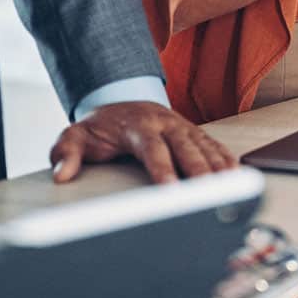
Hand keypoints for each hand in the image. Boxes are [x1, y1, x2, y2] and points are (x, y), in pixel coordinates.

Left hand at [49, 101, 237, 184]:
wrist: (119, 103)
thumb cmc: (100, 128)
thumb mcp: (76, 135)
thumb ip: (66, 152)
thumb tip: (62, 173)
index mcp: (138, 125)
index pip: (153, 149)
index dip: (163, 170)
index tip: (171, 191)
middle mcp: (165, 123)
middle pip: (186, 148)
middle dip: (199, 171)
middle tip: (209, 193)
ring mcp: (182, 126)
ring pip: (204, 145)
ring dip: (218, 166)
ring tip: (231, 186)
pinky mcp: (193, 132)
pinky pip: (213, 144)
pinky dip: (225, 158)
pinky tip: (236, 174)